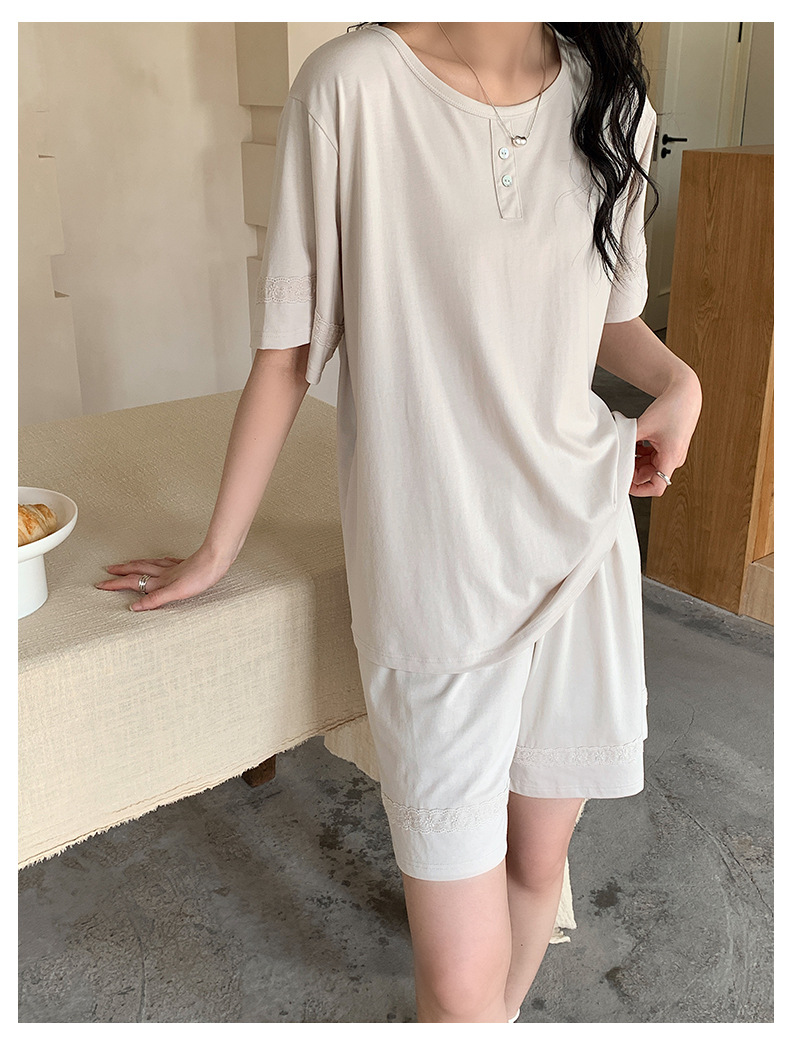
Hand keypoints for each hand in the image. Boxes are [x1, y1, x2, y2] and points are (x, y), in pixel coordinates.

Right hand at [94, 549, 229, 610]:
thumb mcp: (177, 592)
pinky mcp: (185, 564)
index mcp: (161, 581)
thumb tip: (135, 607)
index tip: (100, 584)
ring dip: (135, 564)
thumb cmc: (202, 576)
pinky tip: (161, 561)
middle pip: (138, 570)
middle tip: (107, 571)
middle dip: (120, 571)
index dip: (116, 584)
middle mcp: (165, 573)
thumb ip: (156, 599)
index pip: (133, 582)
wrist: (217, 558)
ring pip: (149, 564)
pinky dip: (158, 562)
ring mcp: (175, 567)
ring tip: (126, 564)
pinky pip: (166, 562)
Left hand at [631, 371, 701, 496]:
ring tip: (627, 447)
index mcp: (672, 457)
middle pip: (649, 477)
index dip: (639, 489)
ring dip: (636, 460)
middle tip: (619, 459)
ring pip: (649, 467)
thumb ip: (628, 440)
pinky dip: (641, 454)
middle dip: (633, 470)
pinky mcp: (669, 448)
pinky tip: (634, 443)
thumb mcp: (644, 425)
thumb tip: (614, 451)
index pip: (657, 487)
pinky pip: (652, 458)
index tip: (624, 481)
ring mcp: (672, 454)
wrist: (685, 393)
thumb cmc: (671, 407)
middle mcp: (674, 459)